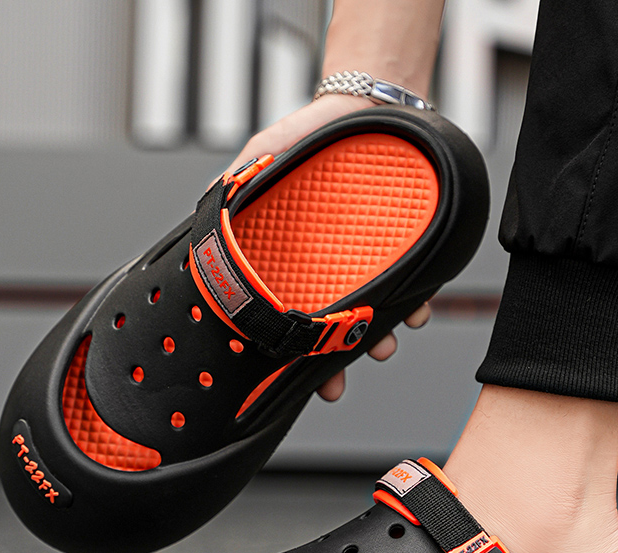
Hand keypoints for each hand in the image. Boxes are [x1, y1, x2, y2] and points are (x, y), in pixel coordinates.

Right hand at [220, 95, 431, 400]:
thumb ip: (234, 188)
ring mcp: (368, 263)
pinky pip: (413, 283)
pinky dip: (414, 303)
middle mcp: (333, 270)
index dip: (291, 350)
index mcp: (297, 263)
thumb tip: (203, 211)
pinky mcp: (403, 248)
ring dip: (376, 338)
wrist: (365, 105)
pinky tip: (414, 312)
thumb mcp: (262, 158)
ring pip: (373, 314)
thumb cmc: (309, 136)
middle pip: (332, 327)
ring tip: (379, 347)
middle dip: (335, 359)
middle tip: (335, 380)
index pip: (291, 314)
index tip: (290, 377)